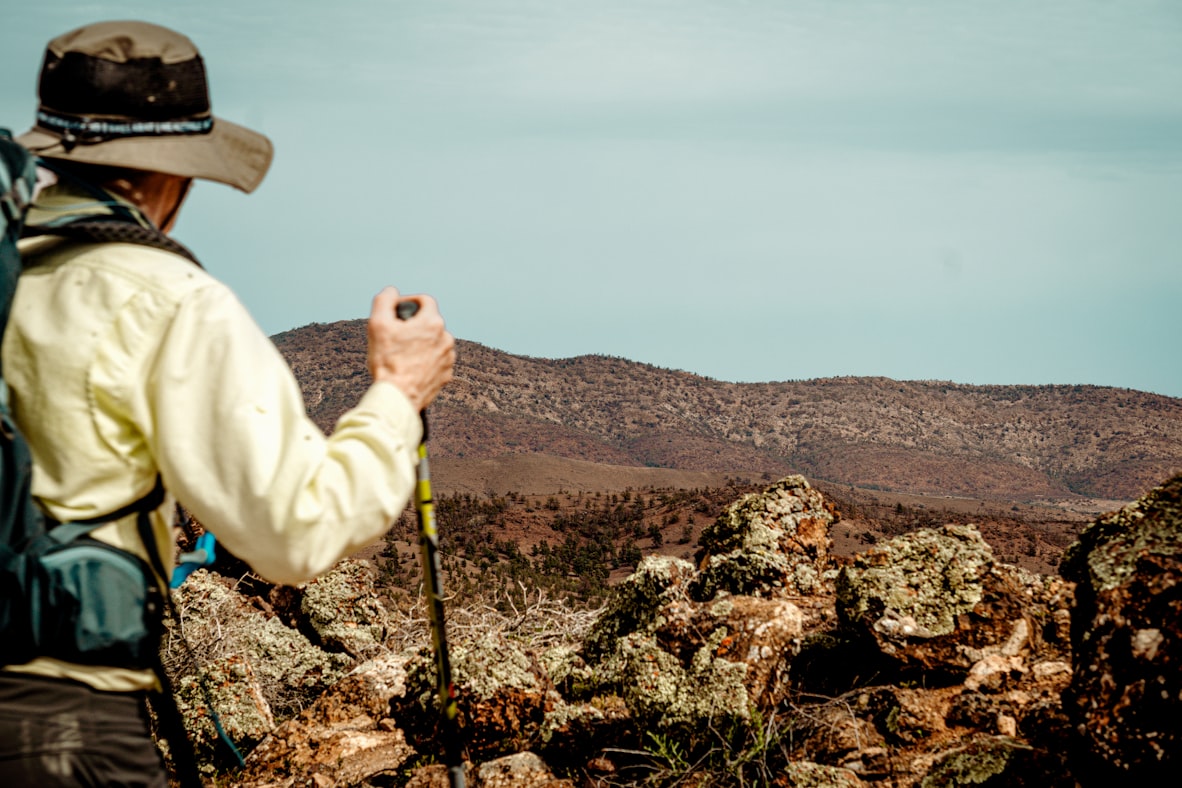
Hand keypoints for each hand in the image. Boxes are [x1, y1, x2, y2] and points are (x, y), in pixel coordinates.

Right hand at [367, 287, 454, 410]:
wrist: (397, 396)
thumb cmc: (387, 361)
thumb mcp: (378, 324)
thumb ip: (384, 300)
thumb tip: (391, 292)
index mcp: (432, 323)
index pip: (425, 301)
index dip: (409, 301)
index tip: (398, 310)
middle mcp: (446, 338)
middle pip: (429, 322)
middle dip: (414, 325)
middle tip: (396, 335)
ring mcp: (448, 358)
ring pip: (434, 342)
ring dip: (421, 343)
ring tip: (402, 354)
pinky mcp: (446, 375)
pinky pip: (436, 360)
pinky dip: (426, 360)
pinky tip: (410, 367)